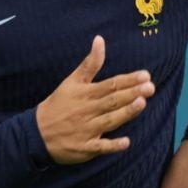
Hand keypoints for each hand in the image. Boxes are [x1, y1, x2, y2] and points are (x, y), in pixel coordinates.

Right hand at [36, 35, 153, 164]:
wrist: (37, 133)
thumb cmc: (59, 104)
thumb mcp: (72, 81)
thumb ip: (90, 63)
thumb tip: (100, 39)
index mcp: (86, 94)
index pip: (110, 85)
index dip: (128, 80)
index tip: (145, 75)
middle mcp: (87, 110)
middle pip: (112, 101)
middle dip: (132, 93)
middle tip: (151, 87)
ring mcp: (86, 130)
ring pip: (109, 121)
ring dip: (125, 113)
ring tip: (142, 103)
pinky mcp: (84, 148)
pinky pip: (100, 147)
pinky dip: (112, 146)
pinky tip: (126, 142)